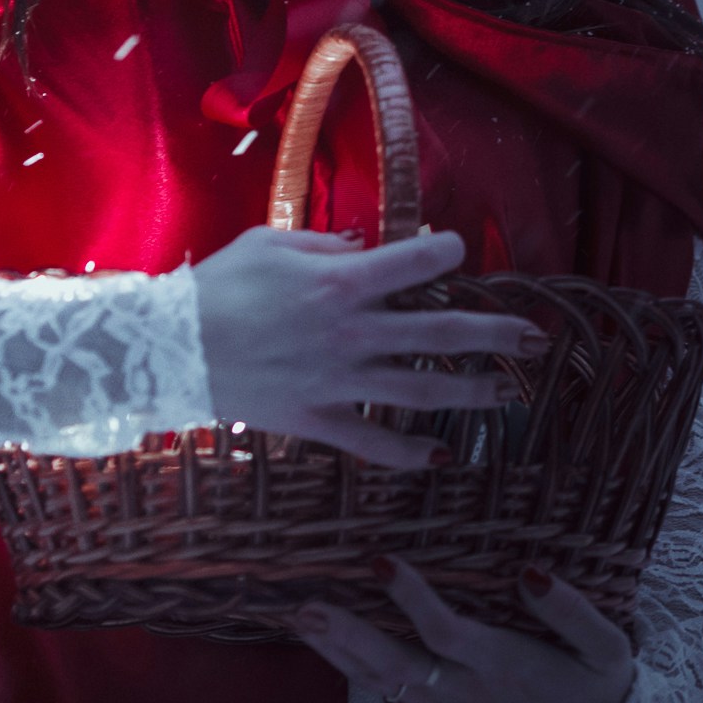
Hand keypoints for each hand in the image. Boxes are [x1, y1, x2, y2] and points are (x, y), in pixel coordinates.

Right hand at [190, 224, 547, 467]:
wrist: (166, 350)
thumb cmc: (217, 286)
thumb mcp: (271, 244)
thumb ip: (326, 245)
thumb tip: (366, 245)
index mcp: (341, 284)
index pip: (417, 264)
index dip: (447, 254)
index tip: (458, 253)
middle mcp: (352, 333)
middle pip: (442, 334)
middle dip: (496, 334)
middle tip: (536, 337)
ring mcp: (339, 381)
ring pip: (423, 391)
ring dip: (472, 392)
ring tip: (508, 392)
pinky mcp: (319, 419)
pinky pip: (374, 442)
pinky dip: (411, 453)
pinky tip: (442, 458)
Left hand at [291, 557, 635, 702]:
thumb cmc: (600, 689)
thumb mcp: (606, 649)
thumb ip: (571, 611)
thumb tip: (531, 573)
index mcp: (504, 666)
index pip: (446, 632)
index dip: (411, 599)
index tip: (381, 562)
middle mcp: (467, 691)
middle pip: (396, 664)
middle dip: (347, 635)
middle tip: (307, 606)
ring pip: (382, 682)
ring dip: (338, 652)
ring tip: (299, 617)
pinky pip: (390, 691)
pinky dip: (354, 667)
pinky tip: (328, 642)